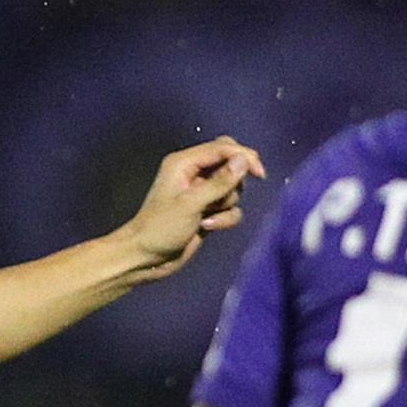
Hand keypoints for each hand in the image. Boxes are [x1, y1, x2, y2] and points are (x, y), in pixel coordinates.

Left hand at [120, 138, 266, 280]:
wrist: (146, 258)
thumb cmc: (161, 228)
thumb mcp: (191, 203)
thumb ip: (219, 182)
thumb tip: (243, 160)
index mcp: (185, 163)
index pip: (222, 148)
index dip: (243, 156)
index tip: (259, 173)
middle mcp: (195, 173)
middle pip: (230, 162)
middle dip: (236, 179)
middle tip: (239, 191)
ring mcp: (202, 193)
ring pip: (233, 188)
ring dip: (226, 204)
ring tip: (206, 217)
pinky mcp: (208, 211)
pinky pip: (230, 208)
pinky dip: (224, 218)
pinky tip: (207, 227)